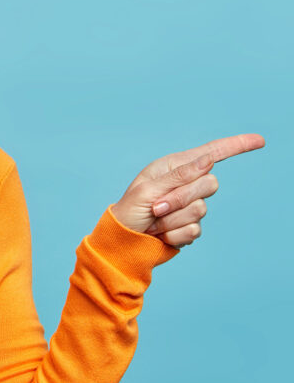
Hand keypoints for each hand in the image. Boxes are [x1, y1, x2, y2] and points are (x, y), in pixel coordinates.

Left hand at [110, 133, 264, 247]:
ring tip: (154, 220)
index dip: (236, 146)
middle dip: (181, 198)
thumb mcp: (148, 190)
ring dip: (172, 219)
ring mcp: (189, 206)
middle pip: (210, 184)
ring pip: (201, 211)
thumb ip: (178, 176)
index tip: (259, 140)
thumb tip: (208, 160)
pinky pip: (194, 231)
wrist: (123, 241)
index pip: (211, 153)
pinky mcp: (190, 226)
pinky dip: (173, 234)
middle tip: (156, 207)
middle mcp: (185, 184)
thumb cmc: (129, 211)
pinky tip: (160, 234)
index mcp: (173, 167)